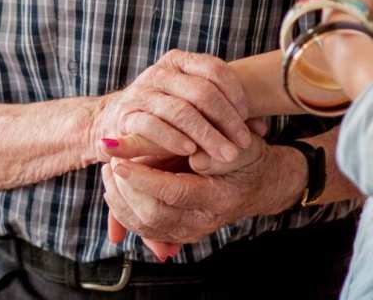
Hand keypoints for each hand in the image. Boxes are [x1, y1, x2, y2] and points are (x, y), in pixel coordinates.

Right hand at [90, 50, 251, 165]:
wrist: (115, 121)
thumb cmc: (165, 115)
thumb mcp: (195, 108)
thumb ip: (225, 113)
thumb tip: (262, 129)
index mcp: (179, 62)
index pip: (214, 69)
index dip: (235, 93)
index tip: (248, 119)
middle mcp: (160, 72)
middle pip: (201, 91)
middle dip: (226, 120)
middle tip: (242, 144)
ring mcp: (142, 92)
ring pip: (180, 110)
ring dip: (206, 135)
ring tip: (225, 155)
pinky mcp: (127, 115)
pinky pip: (153, 125)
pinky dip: (174, 138)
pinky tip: (191, 151)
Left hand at [101, 135, 300, 247]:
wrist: (263, 181)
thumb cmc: (246, 153)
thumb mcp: (236, 141)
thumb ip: (210, 143)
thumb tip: (184, 150)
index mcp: (219, 196)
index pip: (173, 192)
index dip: (142, 177)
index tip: (119, 159)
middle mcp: (204, 220)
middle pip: (154, 215)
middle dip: (125, 190)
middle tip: (110, 163)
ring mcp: (192, 230)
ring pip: (147, 227)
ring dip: (121, 201)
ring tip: (109, 172)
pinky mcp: (182, 232)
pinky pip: (147, 230)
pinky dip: (126, 212)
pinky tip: (116, 189)